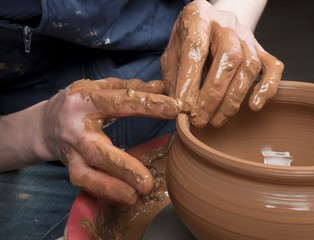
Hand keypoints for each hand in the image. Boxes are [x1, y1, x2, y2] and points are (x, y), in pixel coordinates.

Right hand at [41, 78, 180, 204]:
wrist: (44, 124)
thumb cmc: (79, 103)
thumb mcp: (99, 89)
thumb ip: (129, 88)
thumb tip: (161, 86)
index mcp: (84, 100)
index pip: (119, 102)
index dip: (147, 105)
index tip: (175, 109)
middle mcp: (74, 128)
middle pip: (96, 149)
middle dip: (123, 166)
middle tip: (148, 181)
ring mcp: (70, 151)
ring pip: (85, 174)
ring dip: (110, 188)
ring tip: (135, 197)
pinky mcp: (69, 167)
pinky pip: (85, 184)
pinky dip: (105, 192)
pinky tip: (126, 197)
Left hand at [160, 0, 283, 127]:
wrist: (211, 21)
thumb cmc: (189, 38)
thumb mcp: (172, 50)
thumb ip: (172, 75)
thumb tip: (176, 106)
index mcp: (198, 16)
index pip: (196, 47)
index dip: (190, 80)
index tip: (184, 107)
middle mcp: (225, 22)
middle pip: (229, 57)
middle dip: (213, 94)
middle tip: (200, 119)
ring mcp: (246, 35)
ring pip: (249, 65)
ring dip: (233, 98)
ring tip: (216, 120)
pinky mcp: (260, 49)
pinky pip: (273, 67)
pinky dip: (266, 88)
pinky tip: (254, 106)